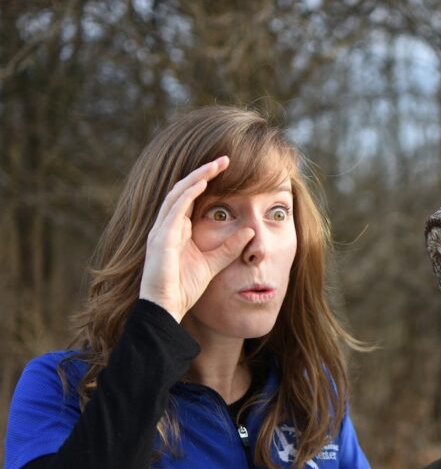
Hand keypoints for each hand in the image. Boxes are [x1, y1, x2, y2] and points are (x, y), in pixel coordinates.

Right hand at [139, 156, 254, 321]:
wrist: (167, 308)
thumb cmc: (184, 287)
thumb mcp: (214, 263)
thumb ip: (230, 247)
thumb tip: (251, 232)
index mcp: (177, 229)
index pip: (190, 197)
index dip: (206, 181)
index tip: (227, 169)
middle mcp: (167, 225)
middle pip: (184, 189)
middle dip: (203, 172)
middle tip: (224, 159)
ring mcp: (161, 230)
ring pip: (178, 194)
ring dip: (197, 176)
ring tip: (216, 164)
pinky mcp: (161, 239)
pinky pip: (174, 210)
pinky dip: (188, 194)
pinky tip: (201, 182)